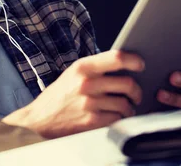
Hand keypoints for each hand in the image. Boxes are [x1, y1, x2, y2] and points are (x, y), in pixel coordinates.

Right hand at [3, 50, 144, 138]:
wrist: (40, 119)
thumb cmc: (59, 95)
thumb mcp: (73, 73)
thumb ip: (95, 68)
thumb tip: (123, 65)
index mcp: (83, 67)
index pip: (116, 58)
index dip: (133, 60)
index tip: (140, 65)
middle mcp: (87, 84)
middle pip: (127, 83)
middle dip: (136, 91)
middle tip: (136, 94)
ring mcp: (90, 103)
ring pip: (124, 104)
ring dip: (129, 107)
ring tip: (125, 107)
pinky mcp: (91, 121)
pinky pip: (117, 118)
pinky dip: (119, 119)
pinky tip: (115, 116)